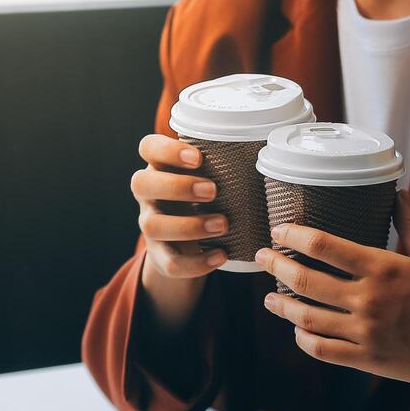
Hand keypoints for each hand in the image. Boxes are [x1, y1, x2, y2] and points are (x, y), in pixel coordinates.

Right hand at [132, 134, 229, 328]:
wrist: (187, 244)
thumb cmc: (204, 199)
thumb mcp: (208, 178)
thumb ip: (222, 166)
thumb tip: (268, 152)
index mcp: (159, 167)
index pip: (147, 147)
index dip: (167, 150)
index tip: (198, 157)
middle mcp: (148, 194)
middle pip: (141, 183)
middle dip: (178, 186)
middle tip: (213, 191)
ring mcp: (149, 224)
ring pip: (152, 225)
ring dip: (189, 225)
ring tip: (223, 225)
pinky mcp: (159, 255)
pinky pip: (169, 262)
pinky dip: (197, 263)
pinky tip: (221, 255)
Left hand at [257, 191, 409, 410]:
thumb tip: (398, 193)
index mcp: (385, 269)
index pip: (324, 246)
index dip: (293, 236)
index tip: (280, 230)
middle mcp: (368, 300)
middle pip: (304, 280)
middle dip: (276, 266)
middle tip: (262, 257)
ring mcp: (365, 333)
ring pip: (306, 318)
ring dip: (282, 306)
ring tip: (270, 298)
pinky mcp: (367, 360)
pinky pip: (322, 350)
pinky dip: (304, 338)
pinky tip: (299, 330)